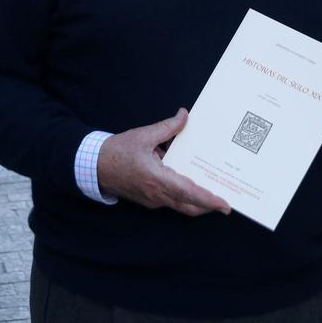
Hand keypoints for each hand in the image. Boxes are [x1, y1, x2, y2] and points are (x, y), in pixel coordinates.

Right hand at [97, 108, 231, 216]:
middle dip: (209, 207)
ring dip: (197, 202)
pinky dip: (184, 197)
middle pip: (189, 207)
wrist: (94, 166)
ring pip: (181, 206)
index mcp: (157, 179)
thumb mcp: (144, 135)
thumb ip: (168, 127)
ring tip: (213, 194)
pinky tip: (190, 183)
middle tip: (226, 203)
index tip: (224, 205)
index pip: (188, 193)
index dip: (208, 200)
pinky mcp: (149, 200)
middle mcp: (157, 194)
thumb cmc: (117, 151)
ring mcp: (153, 200)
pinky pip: (171, 201)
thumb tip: (184, 116)